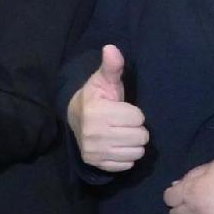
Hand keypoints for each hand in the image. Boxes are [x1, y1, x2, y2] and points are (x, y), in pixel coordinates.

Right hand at [70, 43, 146, 171]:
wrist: (74, 118)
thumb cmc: (95, 98)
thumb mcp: (103, 80)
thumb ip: (112, 67)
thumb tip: (111, 48)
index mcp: (97, 112)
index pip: (137, 117)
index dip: (133, 112)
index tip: (121, 109)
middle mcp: (94, 134)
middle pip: (140, 136)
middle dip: (136, 128)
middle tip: (124, 123)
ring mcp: (95, 152)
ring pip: (137, 152)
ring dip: (134, 143)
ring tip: (122, 134)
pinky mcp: (97, 163)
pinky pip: (127, 164)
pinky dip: (126, 156)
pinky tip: (117, 145)